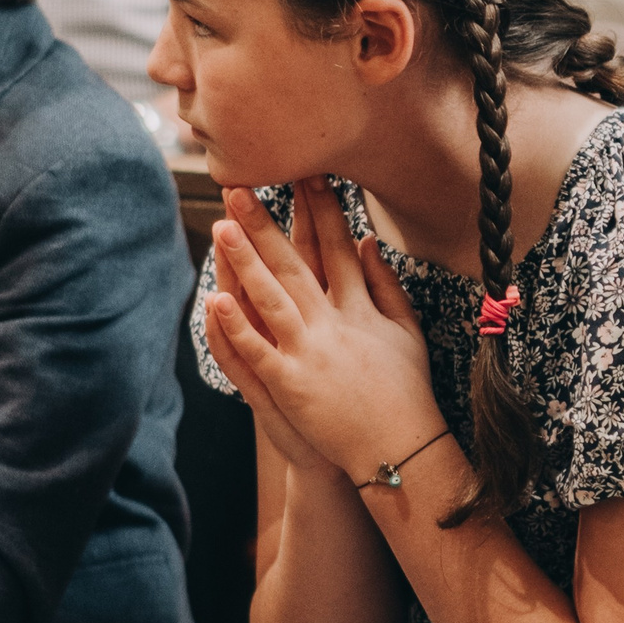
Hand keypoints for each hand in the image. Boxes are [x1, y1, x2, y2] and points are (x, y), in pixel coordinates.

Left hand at [205, 178, 444, 485]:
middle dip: (267, 225)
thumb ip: (386, 284)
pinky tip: (217, 299)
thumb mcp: (406, 330)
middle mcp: (334, 324)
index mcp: (362, 308)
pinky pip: (257, 349)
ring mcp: (310, 353)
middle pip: (295, 264)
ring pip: (271, 298)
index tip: (305, 175)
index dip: (320, 210)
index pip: (336, 248)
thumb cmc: (405, 390)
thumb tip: (369, 242)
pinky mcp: (290, 384)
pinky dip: (237, 325)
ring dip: (246, 261)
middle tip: (241, 189)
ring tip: (222, 227)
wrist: (399, 446)